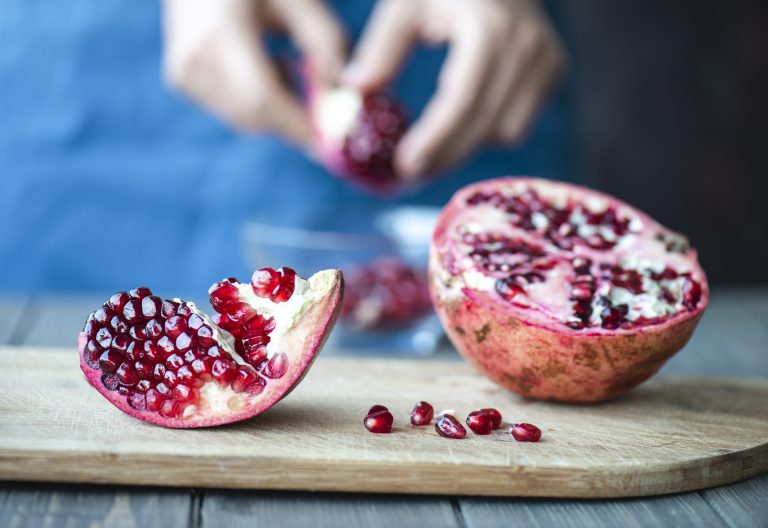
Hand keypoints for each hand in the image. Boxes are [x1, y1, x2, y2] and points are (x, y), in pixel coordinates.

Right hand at [162, 0, 345, 147]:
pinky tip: (265, 64)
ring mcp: (183, 72)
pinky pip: (232, 111)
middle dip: (296, 121)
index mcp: (221, 31)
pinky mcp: (182, 81)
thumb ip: (326, 42)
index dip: (299, 127)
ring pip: (246, 120)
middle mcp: (194, 58)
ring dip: (279, 108)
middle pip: (255, 117)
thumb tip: (343, 95)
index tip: (335, 141)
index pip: (262, 99)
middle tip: (324, 103)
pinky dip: (259, 101)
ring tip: (286, 63)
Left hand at [345, 0, 565, 178]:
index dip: (436, 139)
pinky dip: (488, 131)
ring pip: (506, 132)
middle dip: (445, 155)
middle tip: (408, 172)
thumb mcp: (406, 4)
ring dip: (466, 145)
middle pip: (485, 123)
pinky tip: (462, 122)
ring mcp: (545, 59)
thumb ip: (382, 48)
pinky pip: (518, 123)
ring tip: (430, 146)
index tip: (404, 165)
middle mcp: (525, 45)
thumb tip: (355, 89)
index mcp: (488, 27)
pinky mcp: (552, 70)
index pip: (463, 98)